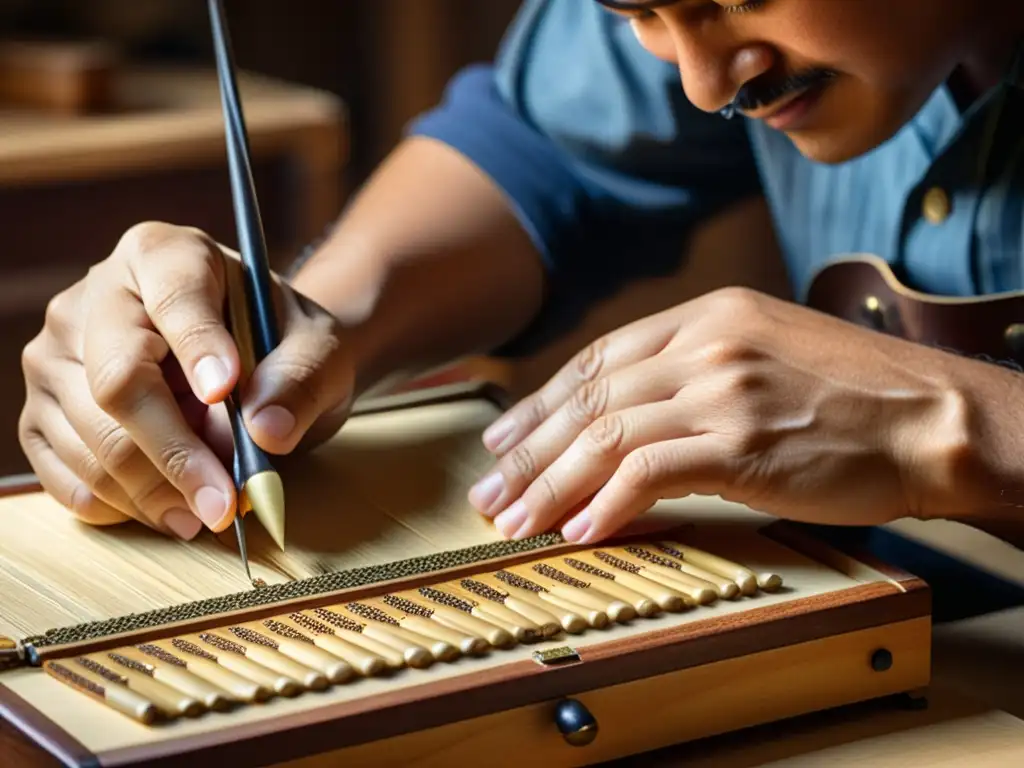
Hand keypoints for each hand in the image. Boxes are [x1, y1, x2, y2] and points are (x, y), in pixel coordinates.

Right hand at [19, 222, 355, 538]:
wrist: (254, 361)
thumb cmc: (281, 344)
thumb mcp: (318, 349)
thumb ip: (302, 379)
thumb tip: (267, 430)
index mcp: (163, 255)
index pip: (173, 300)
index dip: (198, 348)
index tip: (228, 392)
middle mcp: (95, 298)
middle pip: (117, 381)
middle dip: (174, 454)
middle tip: (226, 504)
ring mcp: (57, 356)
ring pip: (88, 437)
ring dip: (152, 491)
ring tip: (211, 511)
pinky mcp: (44, 411)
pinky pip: (63, 471)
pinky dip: (118, 503)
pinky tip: (170, 509)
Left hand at [468, 287, 976, 542]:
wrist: (937, 417)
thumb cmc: (858, 395)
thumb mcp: (768, 352)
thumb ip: (698, 370)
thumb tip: (631, 417)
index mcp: (708, 315)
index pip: (598, 358)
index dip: (542, 402)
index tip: (506, 438)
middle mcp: (706, 344)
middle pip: (589, 398)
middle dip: (529, 450)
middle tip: (491, 490)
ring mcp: (724, 391)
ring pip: (606, 435)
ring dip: (552, 484)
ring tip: (518, 520)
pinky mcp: (744, 443)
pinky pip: (650, 471)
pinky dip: (608, 503)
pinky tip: (583, 530)